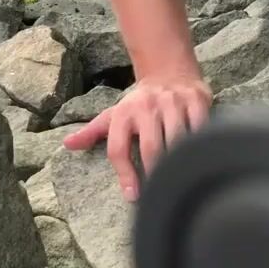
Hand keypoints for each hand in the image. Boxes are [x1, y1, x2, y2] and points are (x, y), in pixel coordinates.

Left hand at [62, 75, 211, 201]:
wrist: (168, 73)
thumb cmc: (138, 104)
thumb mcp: (113, 115)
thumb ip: (92, 132)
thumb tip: (67, 145)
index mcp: (123, 114)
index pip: (119, 149)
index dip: (125, 175)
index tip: (132, 196)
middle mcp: (146, 107)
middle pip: (150, 147)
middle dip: (154, 173)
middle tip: (159, 193)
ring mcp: (172, 103)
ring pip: (177, 140)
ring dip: (178, 161)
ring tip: (179, 179)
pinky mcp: (195, 100)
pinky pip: (201, 127)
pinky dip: (201, 144)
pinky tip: (199, 158)